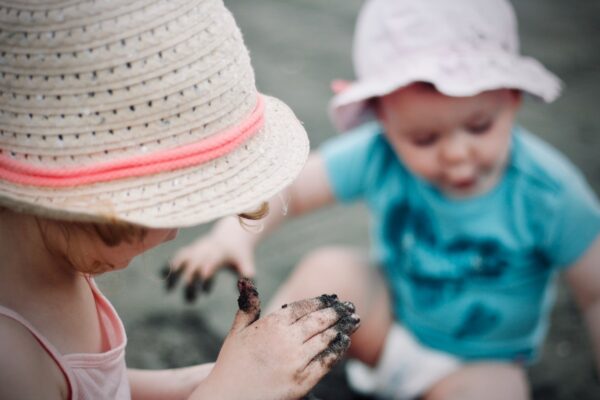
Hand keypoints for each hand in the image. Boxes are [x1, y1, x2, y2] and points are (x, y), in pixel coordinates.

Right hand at [163, 218, 256, 301]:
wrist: (231, 236)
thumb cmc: (239, 254)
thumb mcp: (246, 263)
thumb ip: (247, 275)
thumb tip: (248, 289)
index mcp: (219, 254)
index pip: (211, 264)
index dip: (206, 275)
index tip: (204, 291)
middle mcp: (205, 250)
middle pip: (194, 266)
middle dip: (190, 283)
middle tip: (191, 301)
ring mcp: (196, 249)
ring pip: (181, 260)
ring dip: (174, 274)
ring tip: (168, 290)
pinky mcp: (190, 250)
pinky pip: (176, 257)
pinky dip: (168, 265)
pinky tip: (161, 276)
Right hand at [190, 278, 359, 399]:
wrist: (228, 399)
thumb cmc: (231, 364)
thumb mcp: (236, 332)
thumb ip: (248, 307)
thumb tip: (246, 280)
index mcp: (272, 324)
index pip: (303, 307)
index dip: (320, 302)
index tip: (332, 298)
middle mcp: (287, 340)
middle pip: (319, 320)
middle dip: (337, 312)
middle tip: (350, 307)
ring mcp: (296, 361)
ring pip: (326, 338)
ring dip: (343, 327)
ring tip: (354, 320)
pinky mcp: (303, 381)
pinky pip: (327, 361)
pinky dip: (338, 350)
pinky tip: (345, 342)